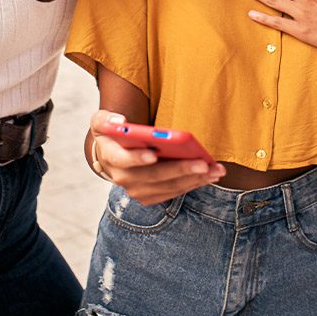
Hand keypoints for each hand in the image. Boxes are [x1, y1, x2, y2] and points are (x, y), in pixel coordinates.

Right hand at [89, 110, 223, 205]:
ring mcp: (137, 190)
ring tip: (214, 170)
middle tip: (202, 163)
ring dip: (193, 179)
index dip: (137, 158)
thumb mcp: (102, 121)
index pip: (123, 160)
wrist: (114, 153)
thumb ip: (106, 119)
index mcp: (111, 157)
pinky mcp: (150, 196)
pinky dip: (193, 184)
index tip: (154, 154)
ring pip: (168, 187)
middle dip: (179, 170)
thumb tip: (121, 121)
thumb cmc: (113, 134)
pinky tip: (210, 175)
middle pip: (153, 176)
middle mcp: (123, 178)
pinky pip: (174, 192)